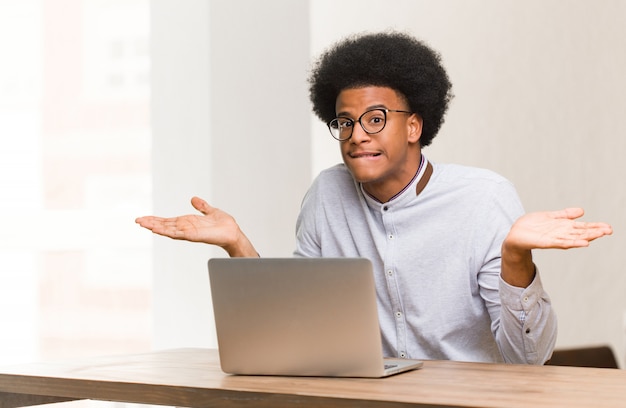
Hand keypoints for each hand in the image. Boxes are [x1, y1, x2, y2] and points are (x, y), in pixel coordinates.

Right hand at [135, 197, 257, 256]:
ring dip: (154, 226)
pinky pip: (176, 233)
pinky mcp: (192, 235)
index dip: (156, 220)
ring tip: (142, 223)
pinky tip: (156, 229)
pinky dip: (166, 231)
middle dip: (151, 223)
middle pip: (164, 225)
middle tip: (137, 221)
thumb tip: (194, 199)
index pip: (168, 221)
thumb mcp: (210, 211)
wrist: (233, 232)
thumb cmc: (223, 225)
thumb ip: (201, 206)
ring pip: (167, 229)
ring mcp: (188, 232)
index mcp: (188, 223)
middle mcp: (185, 228)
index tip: (144, 218)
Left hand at [501, 208, 611, 287]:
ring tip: (600, 235)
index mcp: (563, 227)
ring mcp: (555, 238)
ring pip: (574, 237)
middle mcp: (561, 233)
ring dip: (587, 236)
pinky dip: (573, 242)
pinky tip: (583, 243)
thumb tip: (582, 211)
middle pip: (581, 232)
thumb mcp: (550, 216)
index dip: (595, 227)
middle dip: (595, 231)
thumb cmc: (531, 226)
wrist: (515, 234)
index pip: (582, 227)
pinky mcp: (546, 242)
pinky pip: (562, 242)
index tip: (608, 227)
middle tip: (609, 230)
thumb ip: (565, 214)